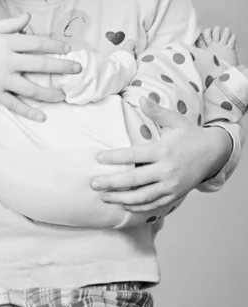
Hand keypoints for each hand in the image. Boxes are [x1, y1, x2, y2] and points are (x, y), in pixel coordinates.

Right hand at [0, 12, 81, 123]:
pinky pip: (15, 105)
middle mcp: (7, 61)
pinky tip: (42, 117)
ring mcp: (1, 80)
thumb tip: (28, 18)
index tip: (68, 49)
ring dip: (50, 93)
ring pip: (31, 88)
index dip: (54, 46)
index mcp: (6, 43)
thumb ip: (9, 24)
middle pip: (40, 64)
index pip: (36, 43)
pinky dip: (29, 112)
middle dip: (62, 67)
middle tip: (78, 69)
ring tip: (64, 96)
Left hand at [91, 97, 232, 211]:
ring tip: (104, 197)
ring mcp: (171, 185)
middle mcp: (166, 170)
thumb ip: (156, 111)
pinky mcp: (174, 195)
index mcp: (163, 150)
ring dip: (121, 199)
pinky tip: (123, 206)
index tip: (99, 158)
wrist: (214, 153)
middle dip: (112, 183)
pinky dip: (138, 207)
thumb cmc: (190, 134)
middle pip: (134, 179)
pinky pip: (153, 204)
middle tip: (93, 184)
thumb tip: (142, 98)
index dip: (115, 157)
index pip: (134, 155)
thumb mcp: (175, 120)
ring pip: (142, 196)